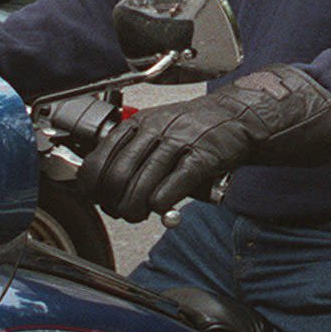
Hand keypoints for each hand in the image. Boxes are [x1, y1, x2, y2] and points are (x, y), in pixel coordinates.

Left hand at [79, 64, 330, 222]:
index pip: (99, 159)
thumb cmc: (195, 128)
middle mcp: (154, 130)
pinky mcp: (202, 158)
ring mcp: (179, 143)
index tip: (94, 199)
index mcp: (138, 123)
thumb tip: (102, 186)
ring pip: (140, 186)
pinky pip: (171, 188)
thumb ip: (131, 152)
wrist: (239, 117)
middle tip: (120, 212)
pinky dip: (161, 204)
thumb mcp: (156, 129)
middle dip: (113, 203)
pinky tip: (162, 207)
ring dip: (134, 209)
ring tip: (138, 214)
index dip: (91, 187)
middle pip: (116, 177)